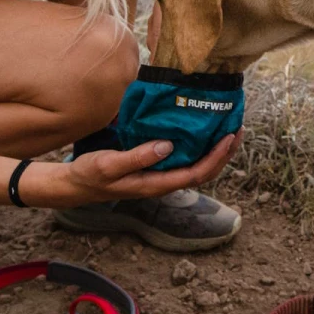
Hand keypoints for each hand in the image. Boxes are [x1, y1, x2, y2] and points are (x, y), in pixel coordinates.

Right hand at [18, 131, 241, 207]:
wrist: (75, 185)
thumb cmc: (90, 174)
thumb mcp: (109, 164)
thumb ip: (137, 157)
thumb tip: (167, 146)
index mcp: (156, 184)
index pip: (195, 174)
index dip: (216, 158)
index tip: (229, 137)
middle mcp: (163, 183)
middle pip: (203, 172)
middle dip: (224, 154)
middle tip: (238, 129)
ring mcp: (159, 177)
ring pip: (196, 167)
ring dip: (214, 151)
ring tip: (228, 129)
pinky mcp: (155, 169)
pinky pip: (184, 160)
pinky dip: (198, 147)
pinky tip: (201, 133)